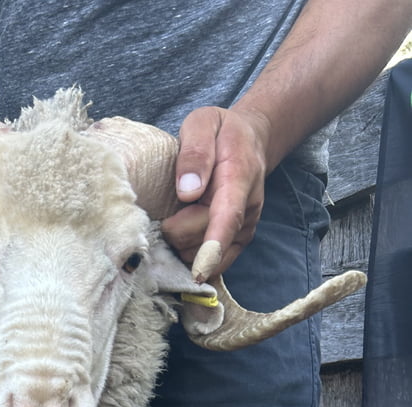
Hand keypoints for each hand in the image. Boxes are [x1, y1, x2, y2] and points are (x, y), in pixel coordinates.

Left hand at [161, 105, 270, 280]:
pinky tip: (182, 236)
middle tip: (168, 204)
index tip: (199, 271)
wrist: (251, 141)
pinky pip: (209, 264)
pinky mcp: (236, 243)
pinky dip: (189, 256)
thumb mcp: (204, 122)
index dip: (212, 246)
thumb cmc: (221, 132)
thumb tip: (187, 191)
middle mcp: (246, 210)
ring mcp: (242, 230)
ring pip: (199, 255)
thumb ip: (195, 151)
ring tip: (178, 214)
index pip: (227, 218)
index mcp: (238, 179)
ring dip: (180, 242)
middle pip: (200, 239)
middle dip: (175, 229)